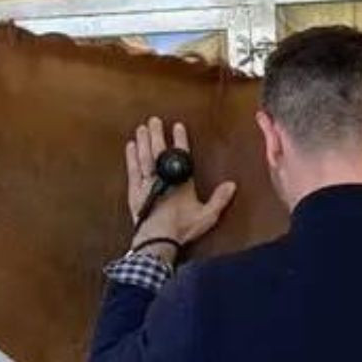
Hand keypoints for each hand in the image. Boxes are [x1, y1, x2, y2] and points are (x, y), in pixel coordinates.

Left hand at [126, 117, 236, 245]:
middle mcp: (163, 179)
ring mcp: (147, 184)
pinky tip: (130, 147)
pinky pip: (132, 170)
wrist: (158, 241)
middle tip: (153, 120)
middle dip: (157, 134)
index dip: (180, 140)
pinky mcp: (134, 192)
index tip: (177, 126)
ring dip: (143, 141)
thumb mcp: (206, 216)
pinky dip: (131, 158)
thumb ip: (219, 199)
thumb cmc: (181, 229)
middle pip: (159, 152)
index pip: (181, 156)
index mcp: (181, 182)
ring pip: (144, 158)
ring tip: (142, 128)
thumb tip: (231, 185)